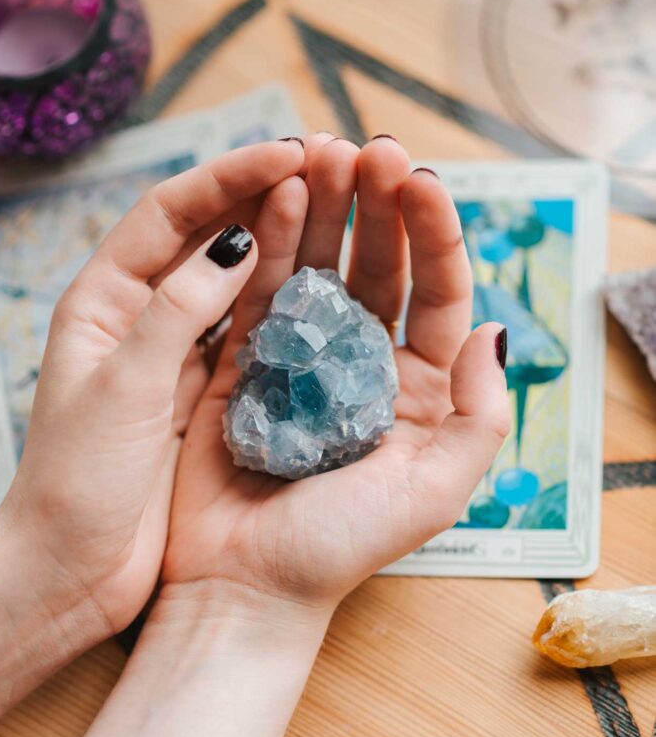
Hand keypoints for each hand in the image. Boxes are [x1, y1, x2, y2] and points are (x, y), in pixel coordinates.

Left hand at [0, 139, 306, 642]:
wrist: (73, 569)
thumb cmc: (79, 481)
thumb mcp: (125, 387)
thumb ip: (178, 312)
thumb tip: (237, 242)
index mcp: (103, 300)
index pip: (169, 213)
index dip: (229, 176)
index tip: (290, 154)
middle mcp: (141, 315)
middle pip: (205, 234)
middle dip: (261, 193)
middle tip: (327, 163)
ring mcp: (175, 352)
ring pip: (234, 278)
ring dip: (281, 239)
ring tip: (337, 201)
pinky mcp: (203, 391)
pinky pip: (250, 331)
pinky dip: (283, 301)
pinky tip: (326, 277)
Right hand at [162, 137, 510, 624]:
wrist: (243, 588)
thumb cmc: (337, 548)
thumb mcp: (433, 492)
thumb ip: (477, 416)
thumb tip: (494, 333)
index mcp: (419, 390)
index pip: (437, 294)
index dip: (434, 233)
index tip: (419, 179)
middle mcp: (364, 365)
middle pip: (380, 266)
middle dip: (377, 205)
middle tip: (369, 148)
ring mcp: (301, 358)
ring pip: (319, 264)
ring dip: (323, 207)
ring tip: (321, 149)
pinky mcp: (244, 360)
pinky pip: (259, 289)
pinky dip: (265, 241)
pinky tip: (273, 194)